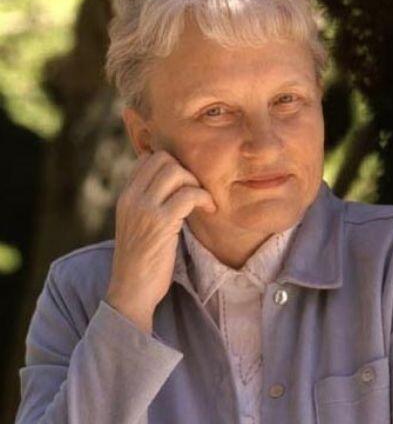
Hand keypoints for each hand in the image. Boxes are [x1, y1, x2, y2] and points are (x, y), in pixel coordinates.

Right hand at [106, 150, 215, 332]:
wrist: (131, 292)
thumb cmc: (142, 261)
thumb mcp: (139, 224)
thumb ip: (151, 202)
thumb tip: (178, 184)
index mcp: (125, 196)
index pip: (148, 157)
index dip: (172, 164)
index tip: (186, 182)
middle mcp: (131, 197)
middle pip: (163, 158)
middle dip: (187, 171)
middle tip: (198, 192)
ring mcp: (144, 208)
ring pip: (176, 171)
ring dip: (197, 183)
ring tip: (204, 202)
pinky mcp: (160, 222)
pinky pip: (188, 194)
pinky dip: (204, 198)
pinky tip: (210, 210)